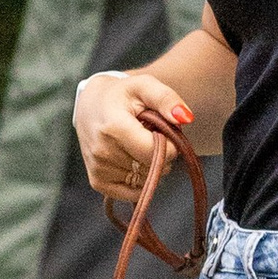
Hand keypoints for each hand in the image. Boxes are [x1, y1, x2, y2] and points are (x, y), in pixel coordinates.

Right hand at [74, 69, 199, 207]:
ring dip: (151, 166)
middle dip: (161, 154)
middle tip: (150, 135)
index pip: (155, 151)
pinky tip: (134, 160)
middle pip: (152, 167)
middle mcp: (102, 152)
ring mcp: (99, 169)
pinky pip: (133, 192)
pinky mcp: (98, 182)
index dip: (169, 144)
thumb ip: (167, 99)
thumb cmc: (122, 95)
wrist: (91, 105)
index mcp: (113, 127)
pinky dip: (141, 179)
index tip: (164, 131)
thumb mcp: (145, 86)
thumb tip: (186, 118)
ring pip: (145, 180)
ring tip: (138, 144)